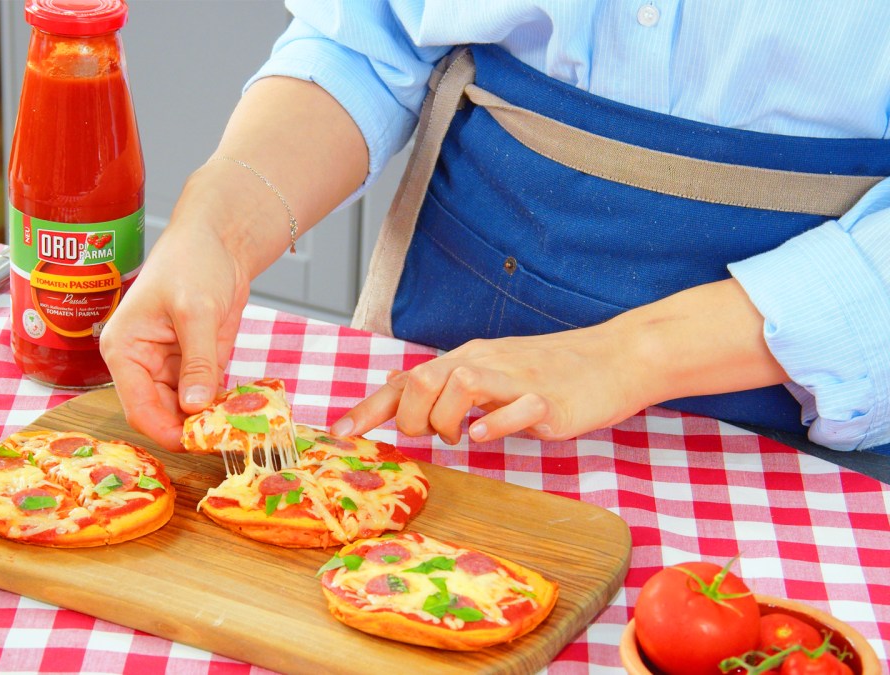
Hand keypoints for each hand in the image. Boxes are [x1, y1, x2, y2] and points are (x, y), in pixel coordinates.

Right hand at [101, 219, 248, 451]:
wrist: (219, 241)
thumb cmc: (192, 261)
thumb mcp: (197, 311)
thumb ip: (197, 361)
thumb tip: (194, 407)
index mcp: (124, 350)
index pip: (137, 407)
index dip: (164, 430)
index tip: (194, 444)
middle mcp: (141, 364)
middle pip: (159, 415)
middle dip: (188, 430)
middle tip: (223, 440)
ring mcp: (168, 368)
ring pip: (183, 412)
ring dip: (207, 421)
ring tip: (236, 427)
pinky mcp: (194, 367)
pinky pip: (204, 398)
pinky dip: (220, 407)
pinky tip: (241, 411)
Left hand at [335, 325, 645, 444]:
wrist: (614, 359)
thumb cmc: (550, 373)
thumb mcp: (491, 377)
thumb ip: (449, 390)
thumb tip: (406, 399)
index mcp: (465, 360)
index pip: (406, 382)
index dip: (369, 409)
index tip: (340, 434)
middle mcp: (483, 363)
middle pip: (421, 381)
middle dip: (411, 420)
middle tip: (433, 438)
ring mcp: (516, 379)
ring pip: (458, 386)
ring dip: (447, 422)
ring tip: (464, 437)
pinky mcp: (549, 400)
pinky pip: (515, 409)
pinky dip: (494, 426)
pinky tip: (489, 435)